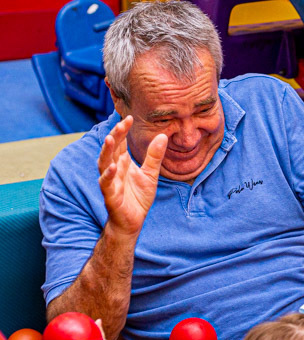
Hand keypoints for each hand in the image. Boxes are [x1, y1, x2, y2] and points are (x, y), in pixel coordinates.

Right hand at [97, 116, 167, 237]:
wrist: (132, 221)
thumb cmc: (138, 197)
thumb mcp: (151, 174)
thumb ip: (154, 156)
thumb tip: (163, 136)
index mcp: (122, 162)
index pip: (120, 143)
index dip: (123, 130)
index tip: (129, 118)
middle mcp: (114, 169)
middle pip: (111, 149)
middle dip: (115, 136)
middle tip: (122, 123)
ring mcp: (110, 182)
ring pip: (103, 163)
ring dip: (106, 151)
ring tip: (110, 139)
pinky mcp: (110, 196)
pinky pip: (106, 184)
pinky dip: (108, 176)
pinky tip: (112, 168)